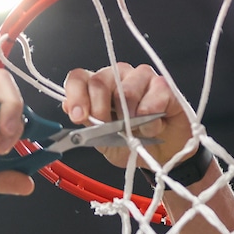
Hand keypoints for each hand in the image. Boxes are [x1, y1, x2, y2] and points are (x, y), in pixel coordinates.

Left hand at [62, 63, 194, 170]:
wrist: (161, 156)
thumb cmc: (132, 144)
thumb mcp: (104, 142)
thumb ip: (88, 124)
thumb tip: (69, 107)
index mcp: (98, 88)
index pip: (79, 78)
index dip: (76, 95)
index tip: (79, 116)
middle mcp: (117, 77)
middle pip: (100, 81)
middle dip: (100, 109)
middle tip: (107, 128)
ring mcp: (141, 77)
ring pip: (127, 90)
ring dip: (128, 117)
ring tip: (134, 131)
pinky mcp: (163, 85)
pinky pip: (152, 97)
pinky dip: (150, 119)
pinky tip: (152, 128)